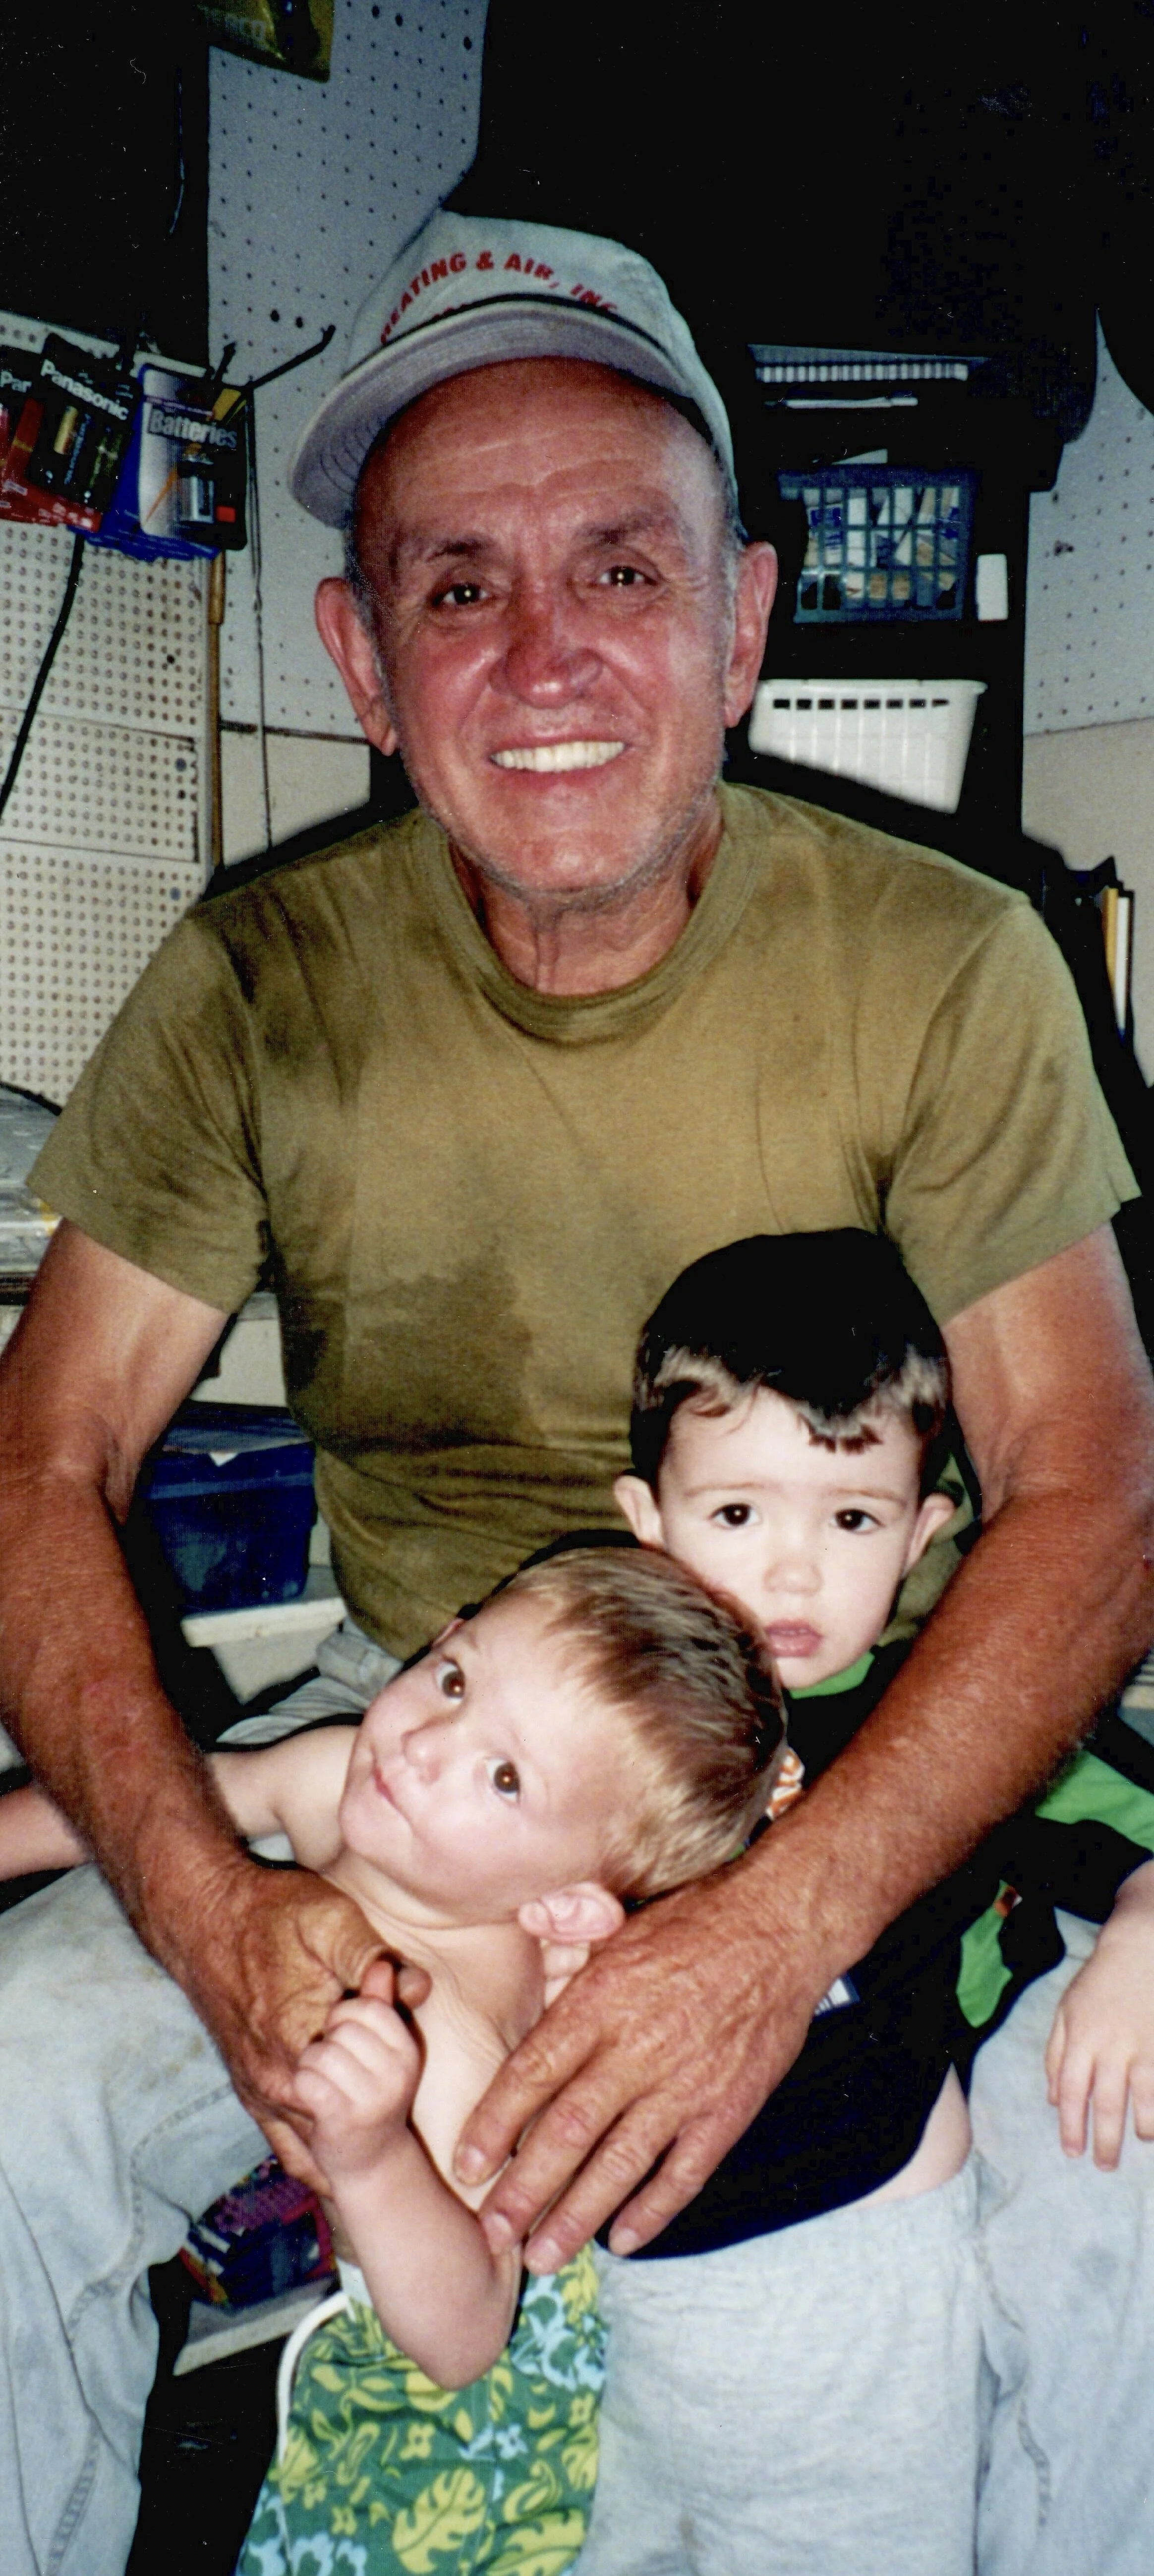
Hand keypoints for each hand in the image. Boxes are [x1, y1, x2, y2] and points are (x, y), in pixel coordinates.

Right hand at [169, 1857, 395, 2191]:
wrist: (204, 1920)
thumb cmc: (271, 1915)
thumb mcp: (329, 1919)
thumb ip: (372, 1957)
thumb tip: (418, 1989)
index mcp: (298, 2041)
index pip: (365, 2090)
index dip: (392, 2077)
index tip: (405, 2061)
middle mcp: (275, 2079)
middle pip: (345, 2124)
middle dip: (376, 2118)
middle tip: (403, 2118)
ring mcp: (259, 2091)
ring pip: (317, 2145)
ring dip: (349, 2138)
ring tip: (381, 2140)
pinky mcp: (250, 2092)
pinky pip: (287, 2145)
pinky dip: (317, 2153)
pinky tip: (340, 2163)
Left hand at [293, 1958, 422, 2181]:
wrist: (371, 2163)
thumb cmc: (371, 2095)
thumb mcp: (384, 2049)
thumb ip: (381, 2005)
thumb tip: (381, 1965)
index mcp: (407, 2050)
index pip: (368, 2007)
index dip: (345, 2018)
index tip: (346, 2040)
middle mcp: (396, 2073)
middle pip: (341, 2028)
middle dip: (327, 2043)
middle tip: (336, 2069)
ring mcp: (371, 2099)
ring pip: (320, 2053)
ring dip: (312, 2067)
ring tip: (325, 2084)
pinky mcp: (342, 2119)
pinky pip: (307, 2081)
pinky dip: (303, 2087)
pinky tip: (314, 2099)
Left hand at [454, 1856, 822, 2269]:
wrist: (779, 1928)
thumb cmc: (692, 1923)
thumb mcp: (616, 1926)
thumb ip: (566, 1952)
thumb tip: (520, 1942)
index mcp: (600, 2001)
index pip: (533, 2073)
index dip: (495, 2124)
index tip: (466, 2167)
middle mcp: (636, 2048)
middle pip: (568, 2130)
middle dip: (525, 2189)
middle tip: (492, 2232)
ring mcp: (684, 2085)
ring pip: (620, 2163)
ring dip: (578, 2215)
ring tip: (542, 2256)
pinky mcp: (727, 2108)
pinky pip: (685, 2172)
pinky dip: (653, 2210)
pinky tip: (623, 2241)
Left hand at [1045, 1880, 1153, 2168]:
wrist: (1140, 1951)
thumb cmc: (1098, 1983)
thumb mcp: (1065, 2012)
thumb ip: (1056, 2057)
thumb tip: (1054, 2100)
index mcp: (1081, 2040)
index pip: (1073, 2093)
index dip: (1071, 2127)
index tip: (1072, 2152)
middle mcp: (1111, 2048)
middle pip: (1107, 2105)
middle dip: (1105, 2142)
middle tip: (1104, 2167)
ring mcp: (1142, 2048)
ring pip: (1142, 2101)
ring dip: (1140, 2128)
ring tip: (1137, 2141)